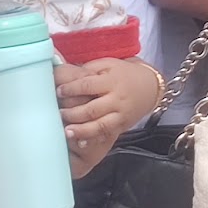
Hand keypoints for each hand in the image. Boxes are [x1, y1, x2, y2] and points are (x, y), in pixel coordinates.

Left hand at [56, 58, 161, 177]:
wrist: (150, 87)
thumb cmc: (124, 73)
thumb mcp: (108, 64)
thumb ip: (89, 70)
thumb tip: (68, 76)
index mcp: (111, 80)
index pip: (88, 86)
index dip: (71, 89)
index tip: (58, 91)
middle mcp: (116, 99)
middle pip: (92, 109)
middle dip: (73, 113)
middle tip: (58, 113)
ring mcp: (120, 114)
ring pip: (99, 125)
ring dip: (81, 130)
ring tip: (66, 131)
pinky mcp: (122, 125)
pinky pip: (107, 134)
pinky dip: (93, 138)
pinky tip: (81, 142)